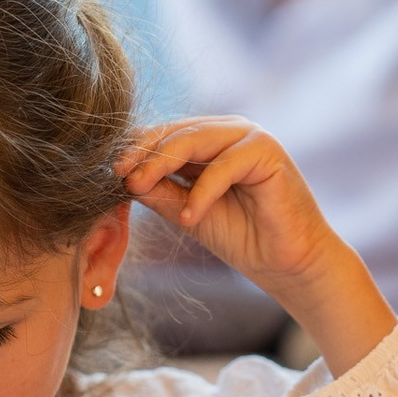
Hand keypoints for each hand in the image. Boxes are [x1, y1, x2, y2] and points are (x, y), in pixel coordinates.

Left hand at [115, 119, 396, 373]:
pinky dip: (203, 191)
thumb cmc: (242, 238)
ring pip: (196, 140)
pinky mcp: (268, 152)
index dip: (137, 150)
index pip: (166, 135)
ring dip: (163, 163)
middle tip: (120, 175)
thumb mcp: (188, 213)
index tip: (110, 171)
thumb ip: (160, 193)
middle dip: (145, 154)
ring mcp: (251, 138)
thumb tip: (122, 176)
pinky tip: (189, 217)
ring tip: (139, 187)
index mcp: (210, 141)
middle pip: (177, 133)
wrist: (287, 264)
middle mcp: (230, 132)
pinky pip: (225, 166)